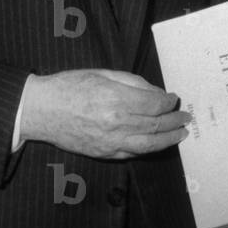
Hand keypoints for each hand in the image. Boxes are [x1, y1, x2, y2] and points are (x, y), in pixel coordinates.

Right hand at [19, 68, 188, 158]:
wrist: (42, 110)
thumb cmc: (68, 87)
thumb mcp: (101, 74)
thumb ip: (131, 82)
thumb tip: (154, 92)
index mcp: (117, 100)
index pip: (154, 105)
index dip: (168, 102)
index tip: (173, 98)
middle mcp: (117, 124)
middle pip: (156, 125)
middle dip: (174, 121)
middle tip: (185, 117)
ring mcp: (111, 142)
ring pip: (149, 144)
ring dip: (169, 139)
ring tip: (181, 134)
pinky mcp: (104, 153)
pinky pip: (132, 153)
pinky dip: (148, 148)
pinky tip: (156, 143)